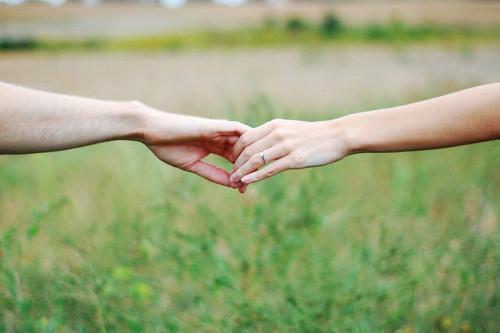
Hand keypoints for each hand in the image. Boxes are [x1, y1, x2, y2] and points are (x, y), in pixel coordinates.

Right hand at [140, 106, 249, 190]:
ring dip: (251, 153)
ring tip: (258, 168)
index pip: (235, 159)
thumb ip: (213, 173)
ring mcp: (218, 130)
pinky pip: (237, 129)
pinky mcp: (215, 125)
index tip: (244, 189)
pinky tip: (253, 150)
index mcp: (215, 145)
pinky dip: (247, 138)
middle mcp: (220, 137)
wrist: (152, 131)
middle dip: (249, 166)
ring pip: (244, 139)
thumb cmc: (167, 147)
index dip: (242, 173)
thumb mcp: (194, 165)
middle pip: (243, 150)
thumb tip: (231, 184)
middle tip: (254, 181)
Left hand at [229, 119, 349, 184]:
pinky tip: (247, 182)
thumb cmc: (314, 134)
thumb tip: (260, 144)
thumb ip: (274, 135)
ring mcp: (286, 146)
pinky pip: (270, 169)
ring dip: (242, 173)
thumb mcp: (291, 129)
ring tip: (234, 182)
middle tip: (230, 176)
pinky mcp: (295, 160)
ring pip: (256, 160)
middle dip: (236, 164)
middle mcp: (277, 134)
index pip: (246, 138)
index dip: (235, 151)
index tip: (232, 162)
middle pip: (247, 150)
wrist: (338, 135)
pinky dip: (256, 176)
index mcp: (274, 126)